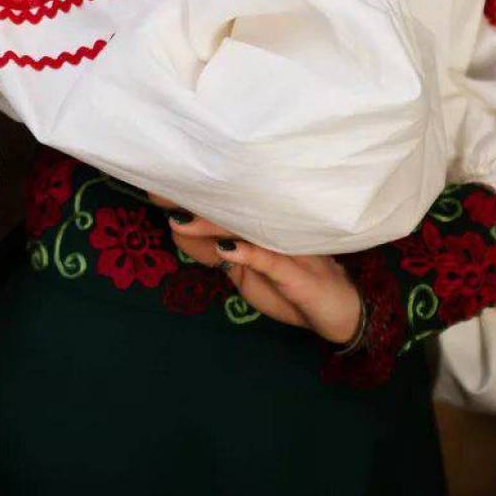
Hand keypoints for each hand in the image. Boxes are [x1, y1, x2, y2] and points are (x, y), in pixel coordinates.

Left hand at [147, 194, 363, 345]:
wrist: (341, 308)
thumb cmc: (289, 286)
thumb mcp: (242, 275)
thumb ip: (212, 255)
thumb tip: (177, 229)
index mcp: (252, 227)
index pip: (216, 210)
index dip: (186, 199)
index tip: (154, 186)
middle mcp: (267, 229)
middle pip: (227, 211)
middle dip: (192, 201)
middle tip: (158, 191)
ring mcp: (283, 247)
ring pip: (245, 228)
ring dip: (211, 224)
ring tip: (181, 219)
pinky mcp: (297, 271)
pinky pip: (271, 259)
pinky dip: (248, 253)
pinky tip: (226, 247)